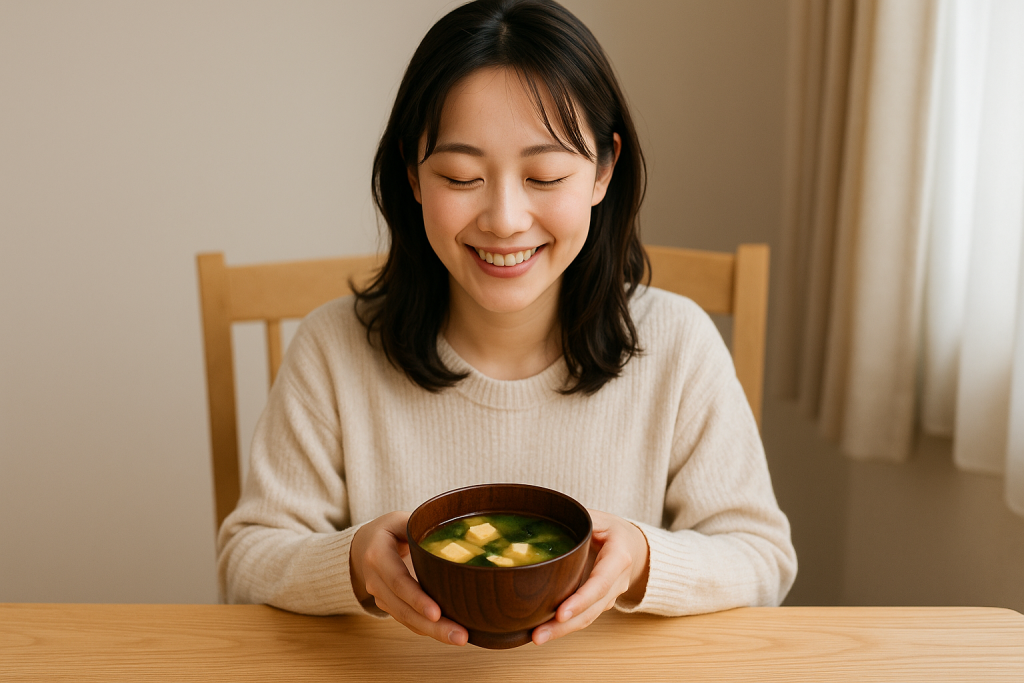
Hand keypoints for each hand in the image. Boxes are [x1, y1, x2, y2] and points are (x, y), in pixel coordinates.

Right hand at [349, 511, 468, 645]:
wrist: (362, 546)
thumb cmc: (388, 530)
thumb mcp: (400, 520)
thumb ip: (419, 525)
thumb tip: (453, 531)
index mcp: (377, 555)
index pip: (398, 581)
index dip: (416, 598)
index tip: (436, 613)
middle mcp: (375, 580)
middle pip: (403, 608)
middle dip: (432, 626)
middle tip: (460, 636)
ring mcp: (380, 596)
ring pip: (406, 619)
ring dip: (433, 632)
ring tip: (460, 638)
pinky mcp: (389, 605)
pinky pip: (408, 621)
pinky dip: (427, 630)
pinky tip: (449, 634)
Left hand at [531, 509, 649, 645]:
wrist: (636, 549)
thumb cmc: (615, 532)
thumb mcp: (602, 519)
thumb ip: (582, 519)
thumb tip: (549, 517)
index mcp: (618, 559)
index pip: (599, 584)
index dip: (581, 600)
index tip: (561, 612)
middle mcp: (616, 583)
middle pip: (591, 610)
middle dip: (564, 626)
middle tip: (538, 635)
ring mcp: (609, 597)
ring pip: (587, 619)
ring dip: (561, 631)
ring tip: (536, 637)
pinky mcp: (598, 604)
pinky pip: (582, 617)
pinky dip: (564, 627)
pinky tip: (543, 631)